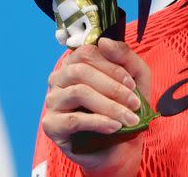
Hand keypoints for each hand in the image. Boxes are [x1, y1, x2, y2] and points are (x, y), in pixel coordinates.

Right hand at [41, 38, 150, 176]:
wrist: (119, 146)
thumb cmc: (124, 107)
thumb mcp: (136, 78)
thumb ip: (124, 56)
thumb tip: (104, 42)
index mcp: (76, 63)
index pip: (87, 53)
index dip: (112, 67)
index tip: (132, 84)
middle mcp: (60, 78)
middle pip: (81, 71)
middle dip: (113, 87)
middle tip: (134, 103)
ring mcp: (53, 101)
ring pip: (78, 92)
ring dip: (109, 106)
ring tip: (129, 118)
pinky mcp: (51, 124)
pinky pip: (73, 119)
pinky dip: (98, 122)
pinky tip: (114, 126)